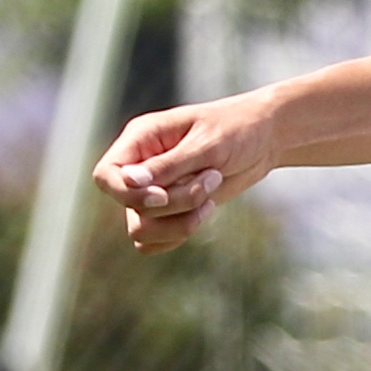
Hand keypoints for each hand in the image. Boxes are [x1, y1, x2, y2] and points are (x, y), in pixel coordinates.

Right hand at [94, 93, 281, 251]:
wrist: (264, 140)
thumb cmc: (236, 130)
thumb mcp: (206, 144)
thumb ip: (167, 165)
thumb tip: (130, 181)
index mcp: (140, 140)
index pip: (106, 176)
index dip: (127, 193)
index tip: (163, 195)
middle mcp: (140, 167)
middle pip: (130, 206)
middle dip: (175, 203)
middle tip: (211, 178)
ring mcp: (152, 192)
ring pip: (141, 229)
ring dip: (181, 220)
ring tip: (211, 195)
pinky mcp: (170, 211)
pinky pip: (155, 241)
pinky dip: (180, 234)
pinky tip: (207, 211)